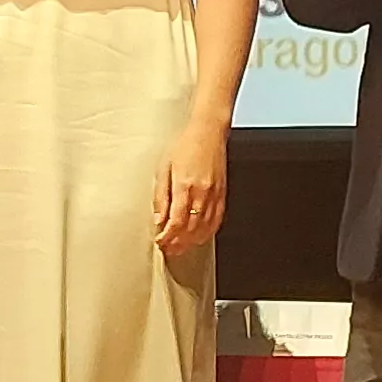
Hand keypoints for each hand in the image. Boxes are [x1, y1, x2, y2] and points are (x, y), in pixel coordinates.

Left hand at [152, 119, 229, 261]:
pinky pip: (217, 220)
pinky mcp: (223, 194)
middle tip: (168, 250)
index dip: (168, 236)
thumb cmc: (185, 144)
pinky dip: (208, 232)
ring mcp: (215, 194)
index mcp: (185, 185)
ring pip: (204, 228)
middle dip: (178, 243)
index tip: (160, 242)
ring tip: (180, 248)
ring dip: (192, 242)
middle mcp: (202, 192)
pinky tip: (199, 237)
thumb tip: (159, 218)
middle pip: (191, 228)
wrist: (208, 131)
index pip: (176, 221)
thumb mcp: (163, 167)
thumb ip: (161, 195)